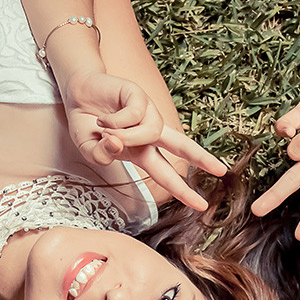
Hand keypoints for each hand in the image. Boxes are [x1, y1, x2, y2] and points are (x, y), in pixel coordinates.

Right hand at [64, 71, 226, 209]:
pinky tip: (104, 119)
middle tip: (222, 170)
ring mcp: (147, 114)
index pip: (167, 175)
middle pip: (182, 146)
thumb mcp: (89, 150)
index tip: (201, 205)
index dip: (183, 191)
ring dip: (125, 136)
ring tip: (104, 130)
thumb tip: (116, 144)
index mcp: (142, 153)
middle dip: (202, 158)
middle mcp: (150, 135)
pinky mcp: (140, 96)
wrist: (77, 93)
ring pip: (149, 132)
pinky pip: (135, 116)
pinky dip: (115, 121)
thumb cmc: (87, 125)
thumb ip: (101, 156)